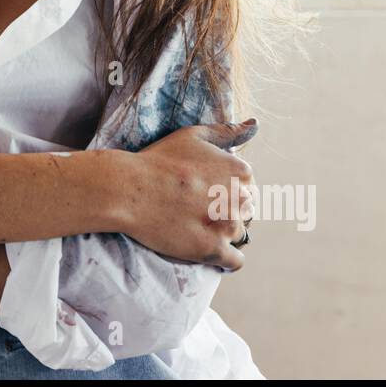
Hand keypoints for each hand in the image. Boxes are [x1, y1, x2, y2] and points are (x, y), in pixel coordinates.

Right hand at [113, 119, 259, 270]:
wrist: (129, 189)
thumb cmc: (159, 160)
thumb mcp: (194, 135)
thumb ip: (229, 131)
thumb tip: (256, 125)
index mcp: (240, 170)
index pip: (248, 187)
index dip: (226, 190)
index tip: (205, 191)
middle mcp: (240, 198)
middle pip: (245, 211)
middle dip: (226, 211)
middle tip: (198, 209)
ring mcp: (228, 225)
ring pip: (239, 235)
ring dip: (222, 233)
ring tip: (197, 226)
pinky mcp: (213, 250)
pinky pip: (235, 261)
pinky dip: (225, 258)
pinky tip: (207, 247)